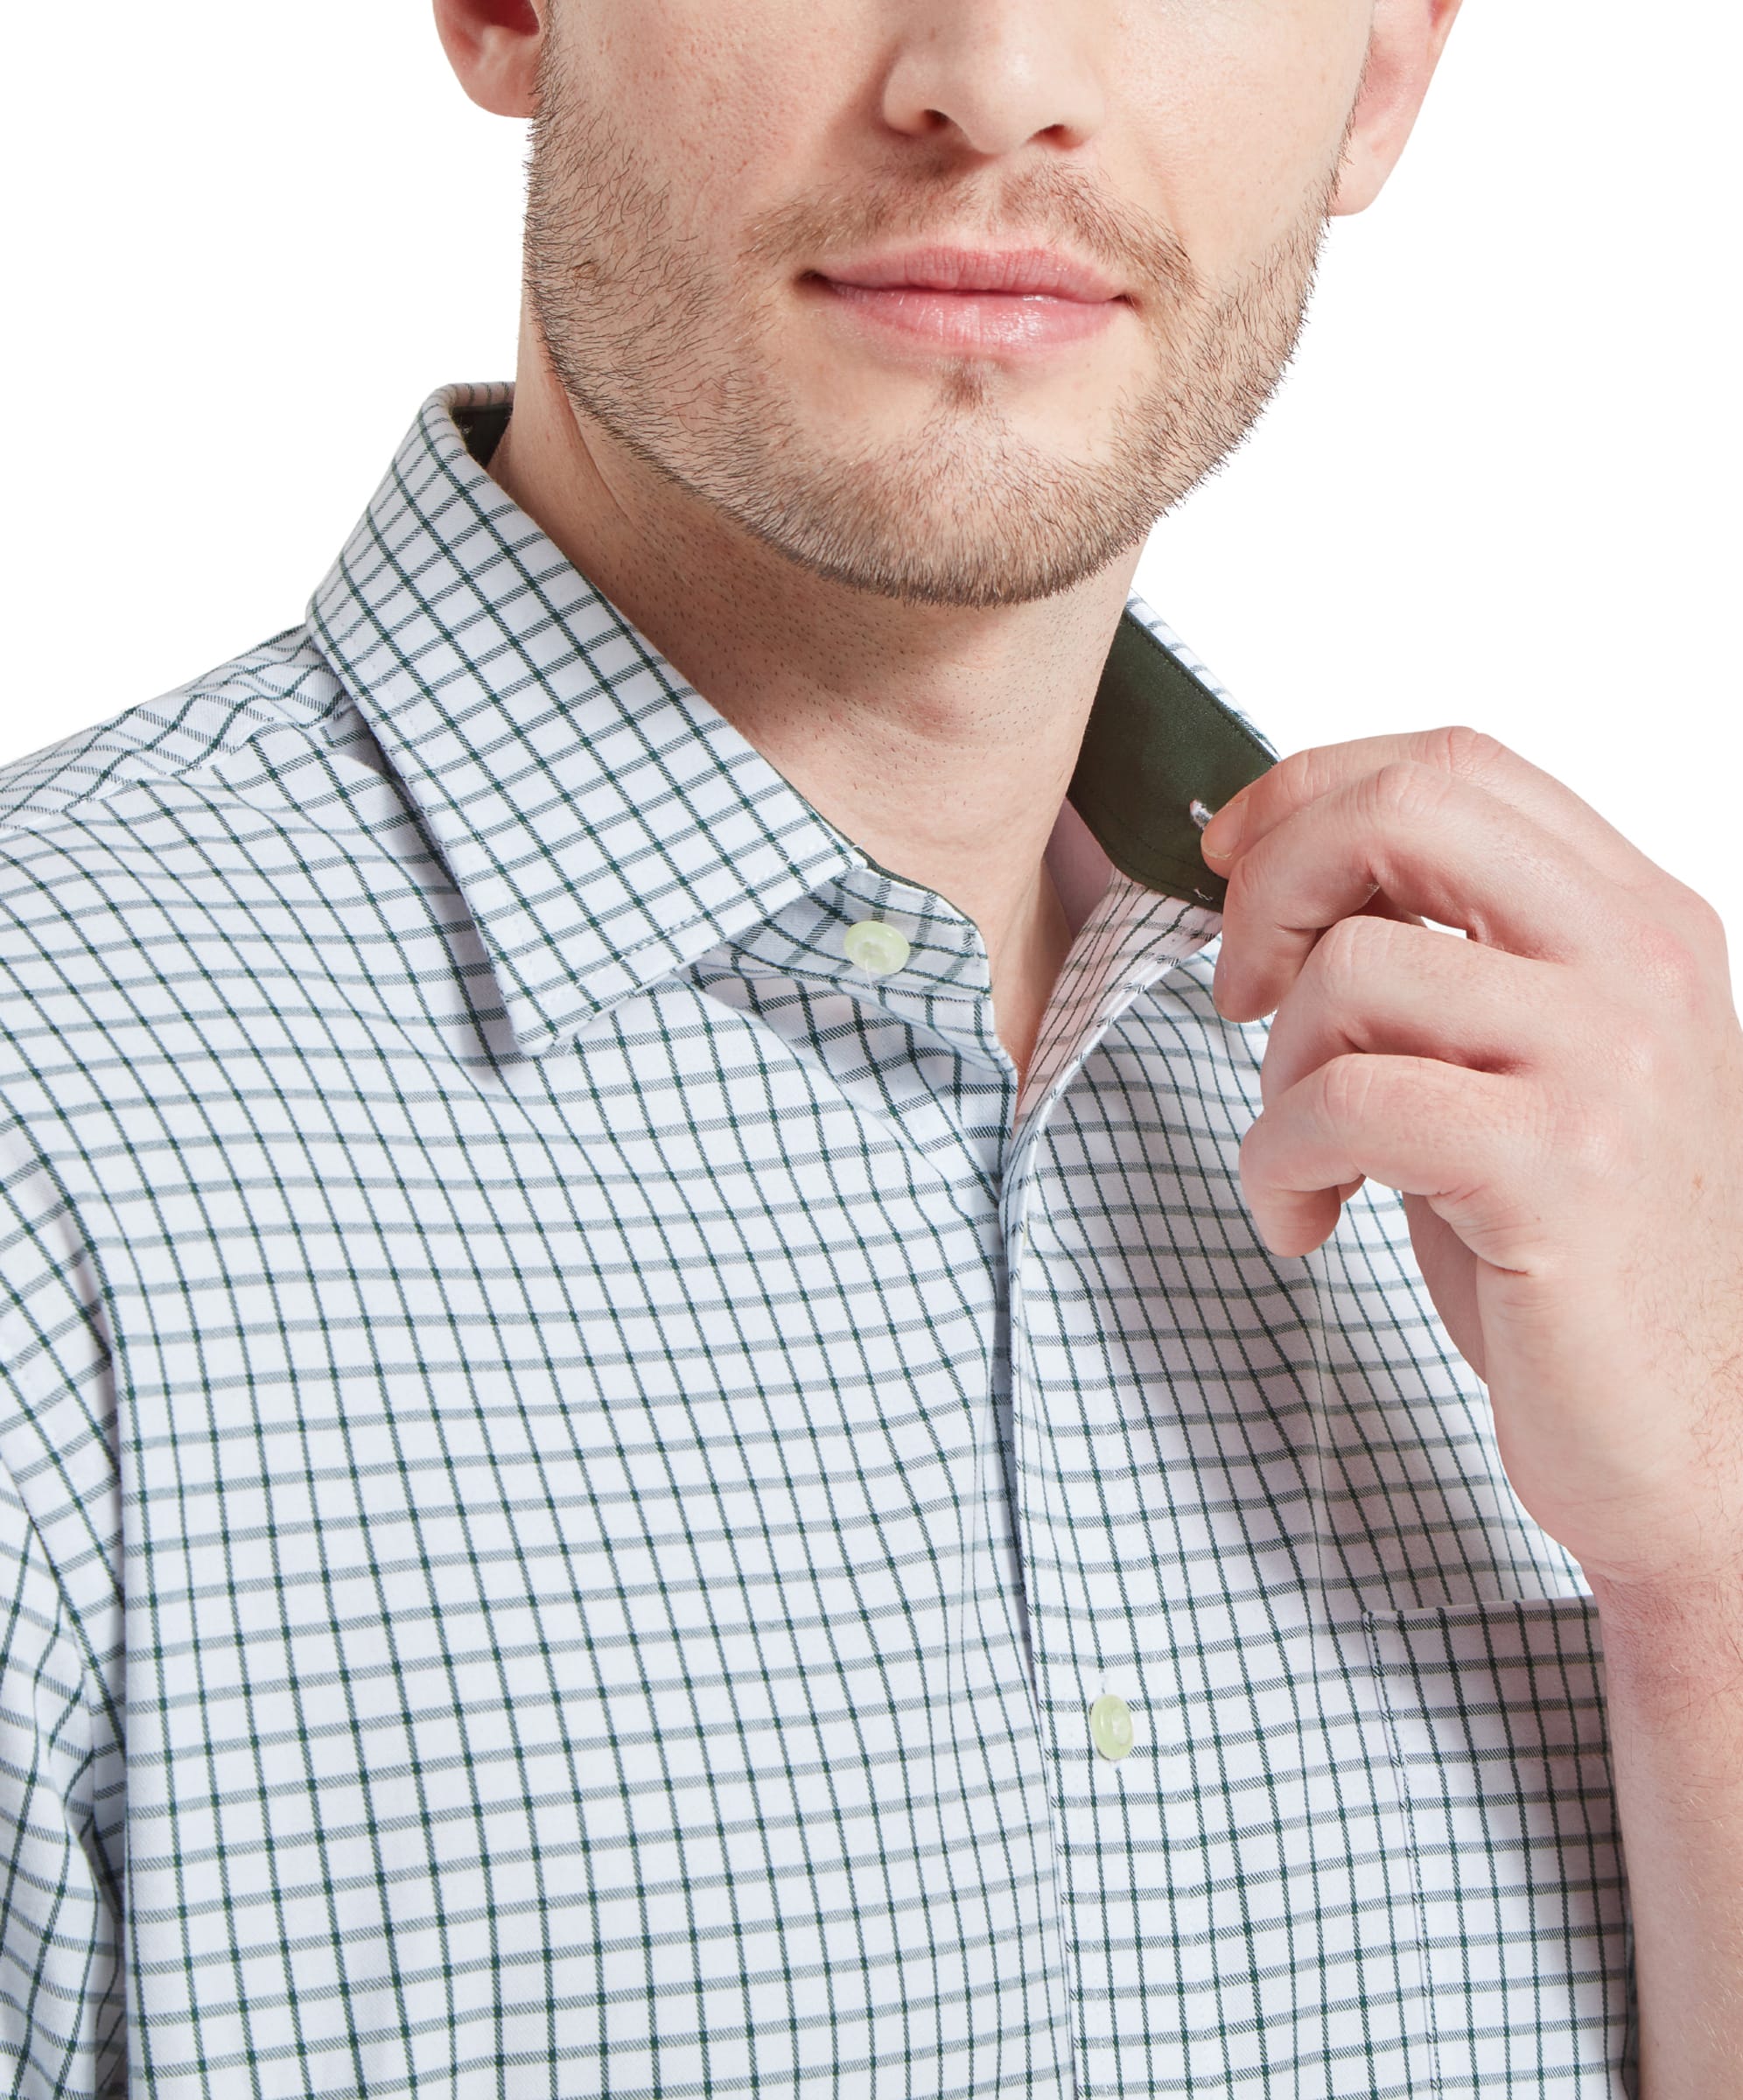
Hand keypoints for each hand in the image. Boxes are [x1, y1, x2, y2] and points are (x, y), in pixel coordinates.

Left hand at [1200, 728, 1742, 1594]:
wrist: (1696, 1440)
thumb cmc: (1577, 1258)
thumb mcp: (1529, 1069)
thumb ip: (1450, 958)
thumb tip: (1286, 863)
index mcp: (1639, 920)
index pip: (1455, 765)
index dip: (1310, 791)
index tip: (1232, 864)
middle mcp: (1643, 963)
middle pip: (1408, 809)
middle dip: (1274, 884)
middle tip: (1237, 993)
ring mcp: (1610, 1060)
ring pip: (1354, 969)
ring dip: (1273, 1072)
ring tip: (1303, 1158)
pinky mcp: (1557, 1167)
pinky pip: (1344, 1100)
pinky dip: (1278, 1161)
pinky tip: (1303, 1220)